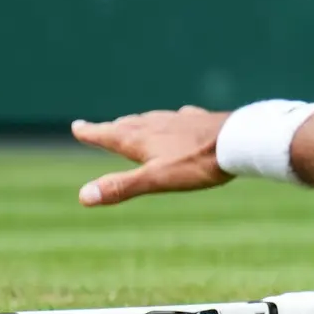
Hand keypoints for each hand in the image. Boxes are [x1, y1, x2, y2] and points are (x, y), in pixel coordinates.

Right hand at [72, 106, 231, 206]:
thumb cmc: (196, 163)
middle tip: (99, 127)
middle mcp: (156, 124)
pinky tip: (181, 118)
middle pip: (127, 125)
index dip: (91, 133)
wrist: (237, 141)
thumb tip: (83, 196)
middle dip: (112, 127)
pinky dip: (172, 120)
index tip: (77, 127)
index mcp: (140, 139)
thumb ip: (122, 187)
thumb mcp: (156, 179)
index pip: (108, 134)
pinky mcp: (200, 121)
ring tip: (133, 124)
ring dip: (138, 122)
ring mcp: (179, 120)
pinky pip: (181, 118)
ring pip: (152, 120)